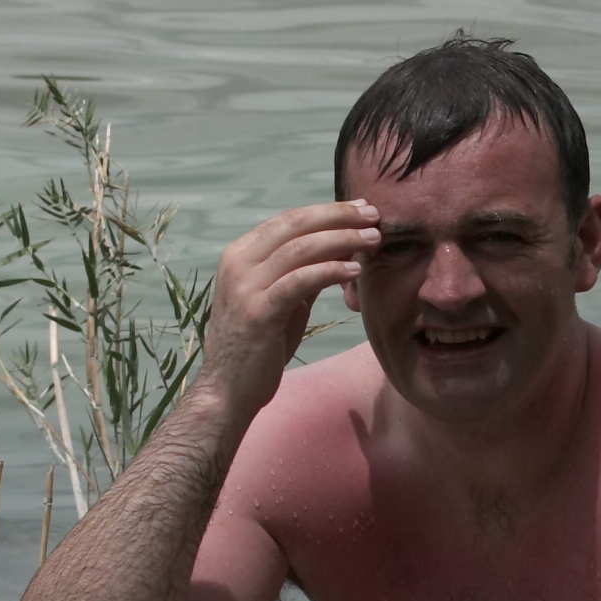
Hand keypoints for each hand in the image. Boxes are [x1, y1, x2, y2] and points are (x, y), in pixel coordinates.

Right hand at [198, 200, 377, 417]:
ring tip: (373, 240)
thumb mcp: (282, 300)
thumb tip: (344, 246)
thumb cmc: (257, 347)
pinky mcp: (257, 311)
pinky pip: (299, 281)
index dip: (327, 211)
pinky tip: (354, 271)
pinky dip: (329, 271)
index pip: (288, 220)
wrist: (227, 390)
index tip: (361, 209)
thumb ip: (305, 272)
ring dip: (341, 240)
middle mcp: (238, 263)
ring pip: (300, 249)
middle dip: (338, 217)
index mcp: (240, 254)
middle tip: (373, 216)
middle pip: (295, 225)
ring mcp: (244, 286)